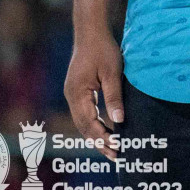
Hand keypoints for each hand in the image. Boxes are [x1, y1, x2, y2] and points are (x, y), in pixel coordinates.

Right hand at [64, 26, 124, 159]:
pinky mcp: (77, 91)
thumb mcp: (112, 72)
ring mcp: (72, 94)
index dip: (103, 138)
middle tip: (116, 156)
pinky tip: (105, 130)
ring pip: (82, 122)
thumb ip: (113, 97)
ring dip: (96, 135)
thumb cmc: (103, 50)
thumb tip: (119, 120)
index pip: (89, 123)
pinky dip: (94, 124)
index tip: (117, 148)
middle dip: (99, 142)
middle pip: (83, 127)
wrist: (90, 33)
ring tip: (112, 148)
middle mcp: (71, 97)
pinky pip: (84, 113)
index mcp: (77, 94)